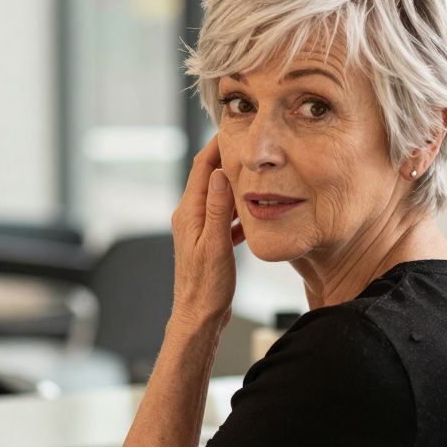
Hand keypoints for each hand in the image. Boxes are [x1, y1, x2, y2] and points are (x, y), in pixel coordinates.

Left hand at [169, 136, 244, 328]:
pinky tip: (255, 209)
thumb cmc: (206, 288)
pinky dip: (238, 207)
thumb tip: (217, 174)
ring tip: (257, 169)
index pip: (201, 167)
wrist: (198, 318)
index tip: (234, 128)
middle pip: (208, 176)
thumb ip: (217, 209)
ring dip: (235, 182)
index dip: (216, 145)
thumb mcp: (215, 246)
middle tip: (249, 142)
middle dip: (227, 157)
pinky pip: (223, 215)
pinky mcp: (208, 241)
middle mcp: (190, 216)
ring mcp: (198, 228)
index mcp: (189, 213)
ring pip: (217, 195)